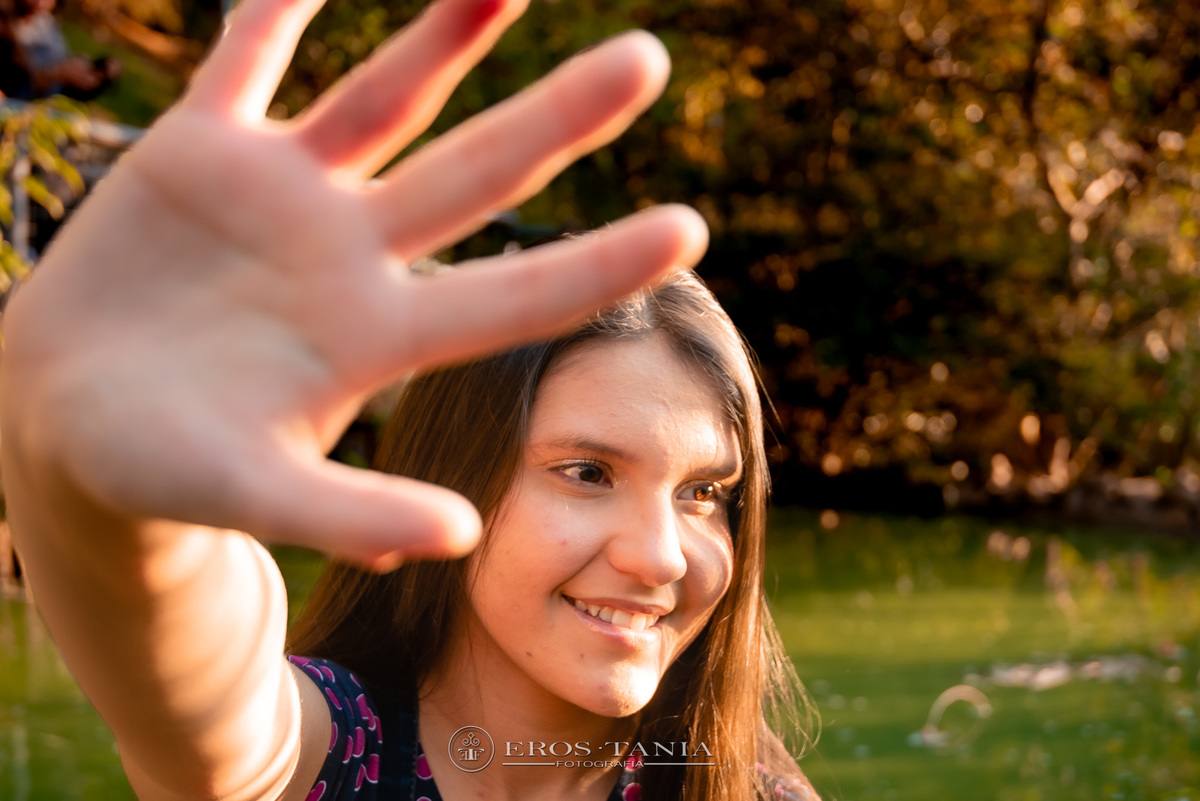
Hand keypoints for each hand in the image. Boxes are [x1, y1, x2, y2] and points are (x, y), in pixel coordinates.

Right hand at [1, 0, 706, 567]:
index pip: (516, 296)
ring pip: (381, 98)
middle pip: (478, 174)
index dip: (602, 266)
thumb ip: (350, 515)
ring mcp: (281, 196)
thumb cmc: (160, 470)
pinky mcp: (199, 153)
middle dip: (559, 119)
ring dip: (444, 35)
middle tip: (650, 60)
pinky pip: (242, 60)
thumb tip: (463, 537)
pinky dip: (272, 9)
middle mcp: (350, 254)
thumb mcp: (249, 496)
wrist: (69, 419)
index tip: (692, 228)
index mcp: (376, 339)